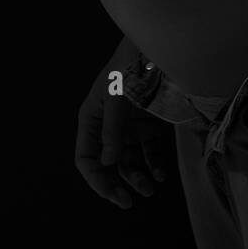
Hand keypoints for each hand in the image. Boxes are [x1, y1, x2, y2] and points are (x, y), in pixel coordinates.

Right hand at [75, 60, 171, 209]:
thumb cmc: (131, 65)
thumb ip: (112, 129)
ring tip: (150, 189)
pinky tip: (161, 174)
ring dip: (138, 179)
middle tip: (128, 202)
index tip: (112, 194)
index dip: (96, 179)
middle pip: (107, 165)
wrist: (158, 46)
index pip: (86, 158)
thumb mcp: (117, 96)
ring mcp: (130, 127)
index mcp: (92, 119)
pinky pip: (149, 153)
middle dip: (116, 184)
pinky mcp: (150, 125)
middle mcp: (108, 127)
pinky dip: (154, 165)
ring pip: (129, 163)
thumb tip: (107, 163)